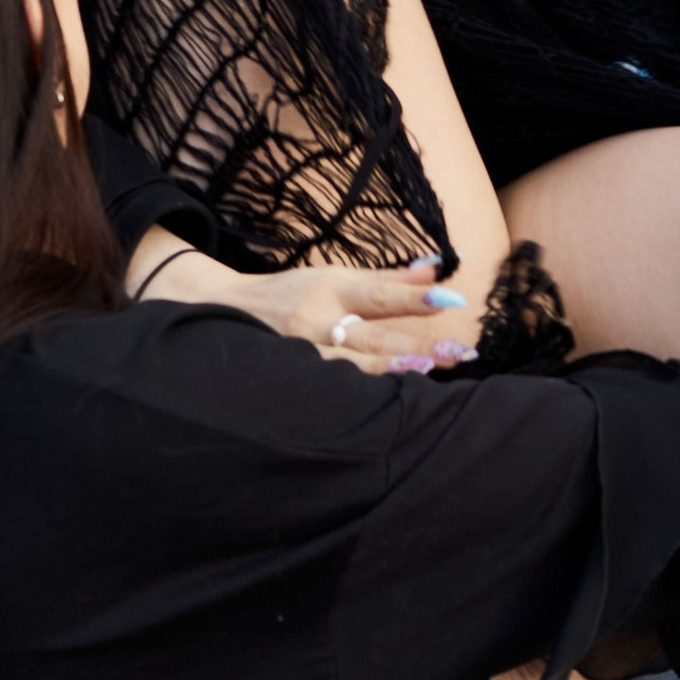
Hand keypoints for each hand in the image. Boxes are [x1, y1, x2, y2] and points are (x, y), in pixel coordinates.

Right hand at [126, 244, 478, 373]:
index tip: (450, 299)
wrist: (223, 312)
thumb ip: (386, 280)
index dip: (412, 297)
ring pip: (350, 368)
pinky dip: (360, 397)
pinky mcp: (292, 381)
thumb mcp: (334, 277)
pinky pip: (330, 391)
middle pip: (370, 335)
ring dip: (391, 370)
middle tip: (456, 353)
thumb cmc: (292, 294)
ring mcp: (301, 355)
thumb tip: (435, 271)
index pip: (376, 294)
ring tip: (426, 373)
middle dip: (415, 345)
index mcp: (327, 290)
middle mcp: (315, 323)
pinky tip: (387, 408)